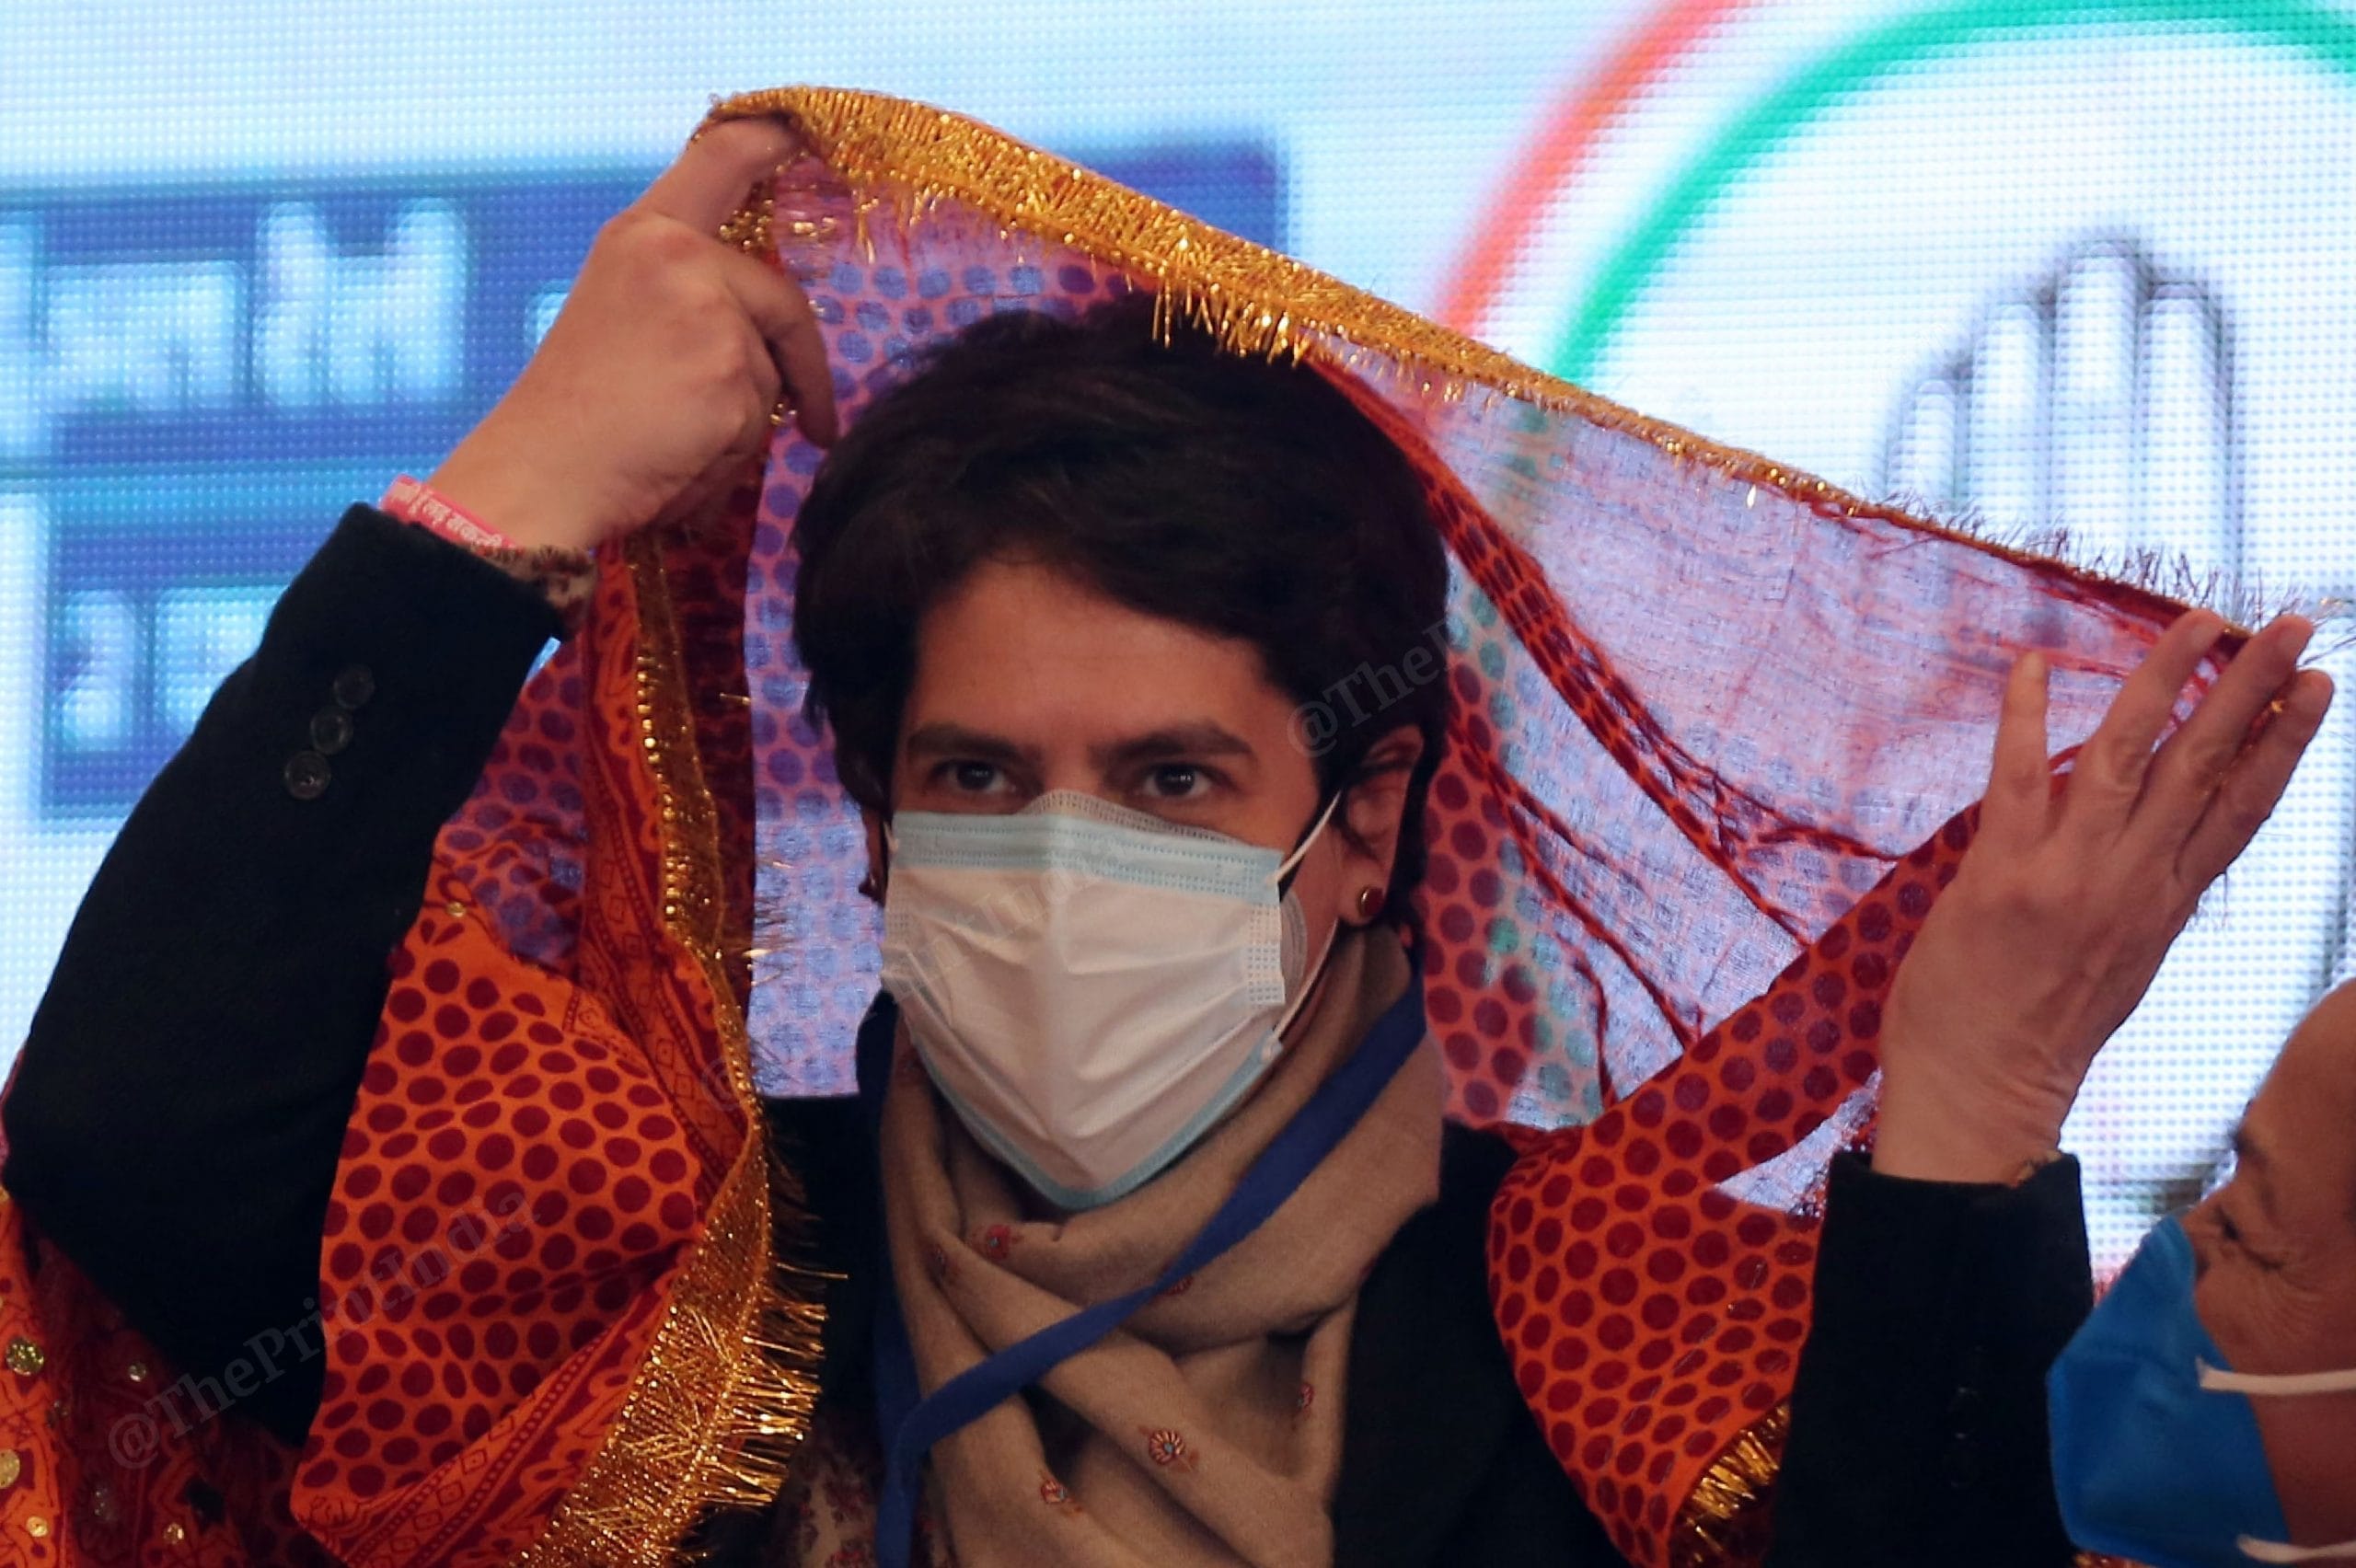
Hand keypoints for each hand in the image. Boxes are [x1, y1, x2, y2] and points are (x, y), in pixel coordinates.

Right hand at [426, 117, 838, 553]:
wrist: (541, 474)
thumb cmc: (575, 413)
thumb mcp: (623, 314)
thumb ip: (689, 293)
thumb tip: (766, 329)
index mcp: (643, 234)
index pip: (720, 161)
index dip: (771, 141)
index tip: (806, 136)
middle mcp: (677, 257)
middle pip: (782, 301)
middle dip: (804, 370)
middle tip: (817, 423)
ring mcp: (708, 311)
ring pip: (773, 372)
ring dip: (743, 424)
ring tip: (674, 446)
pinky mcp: (730, 372)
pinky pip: (763, 422)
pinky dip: (732, 457)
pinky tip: (679, 465)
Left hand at [1875, 610, 2333, 1183]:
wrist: (1982, 1096)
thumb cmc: (2037, 1035)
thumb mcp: (2119, 966)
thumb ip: (2142, 902)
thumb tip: (2163, 854)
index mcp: (2164, 906)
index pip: (2241, 809)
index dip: (2283, 745)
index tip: (2316, 687)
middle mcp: (2131, 882)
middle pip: (2207, 769)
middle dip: (2252, 690)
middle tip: (2291, 624)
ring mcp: (2070, 873)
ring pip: (2132, 757)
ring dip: (2168, 680)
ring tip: (2204, 621)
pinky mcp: (2003, 872)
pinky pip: (2019, 776)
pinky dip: (2027, 717)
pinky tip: (2032, 663)